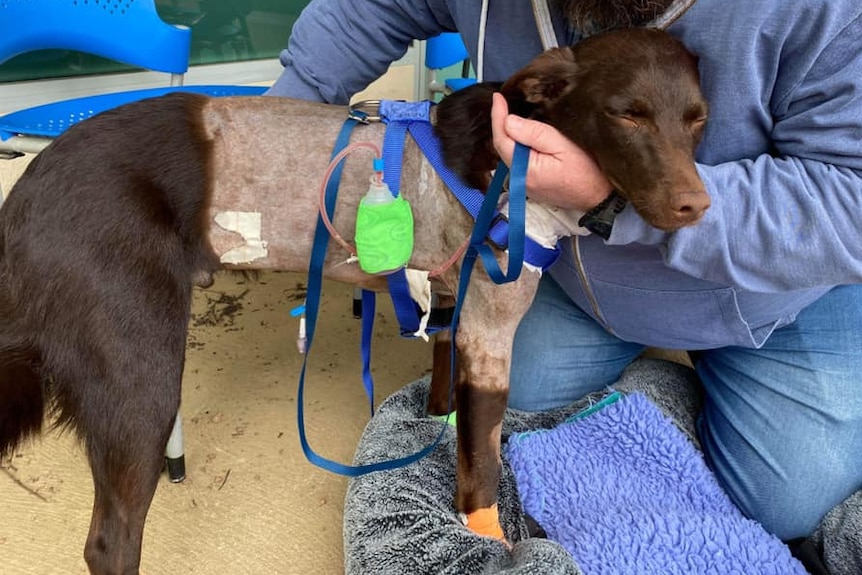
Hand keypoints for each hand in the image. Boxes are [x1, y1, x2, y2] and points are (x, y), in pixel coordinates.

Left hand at [490, 93, 611, 210]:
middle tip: (503, 102)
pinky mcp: (533, 186)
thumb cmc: (588, 172)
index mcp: (524, 170)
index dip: (498, 116)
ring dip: (510, 135)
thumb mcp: (563, 145)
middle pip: (503, 147)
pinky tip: (523, 135)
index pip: (502, 139)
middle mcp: (520, 181)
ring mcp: (525, 186)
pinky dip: (519, 146)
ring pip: (511, 154)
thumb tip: (509, 122)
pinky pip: (520, 162)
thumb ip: (535, 133)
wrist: (602, 197)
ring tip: (510, 114)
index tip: (498, 98)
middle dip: (502, 124)